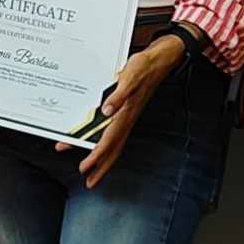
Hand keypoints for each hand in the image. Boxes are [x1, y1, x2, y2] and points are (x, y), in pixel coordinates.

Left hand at [76, 32, 190, 188]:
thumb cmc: (144, 67)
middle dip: (100, 167)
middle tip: (89, 182)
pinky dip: (106, 146)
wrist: (159, 60)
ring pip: (114, 145)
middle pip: (112, 151)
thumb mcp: (129, 76)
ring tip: (92, 172)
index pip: (108, 141)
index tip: (84, 167)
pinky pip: (115, 135)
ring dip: (103, 160)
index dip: (95, 156)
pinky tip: (99, 147)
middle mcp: (126, 119)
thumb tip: (106, 109)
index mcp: (124, 113)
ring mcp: (127, 118)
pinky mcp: (127, 113)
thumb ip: (118, 94)